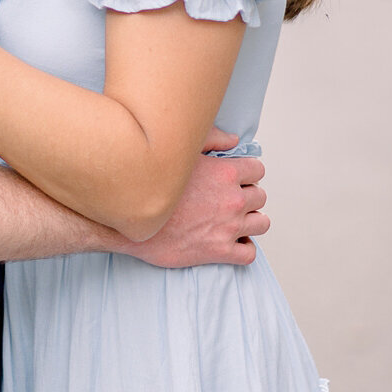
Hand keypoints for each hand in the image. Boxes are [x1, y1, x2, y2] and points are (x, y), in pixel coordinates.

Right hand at [112, 129, 268, 267]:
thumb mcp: (179, 151)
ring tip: (233, 220)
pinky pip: (249, 253)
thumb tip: (234, 140)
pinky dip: (244, 248)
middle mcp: (232, 199)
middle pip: (260, 196)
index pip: (257, 170)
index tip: (234, 179)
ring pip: (261, 223)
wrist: (129, 222)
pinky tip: (230, 242)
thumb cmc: (150, 185)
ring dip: (249, 221)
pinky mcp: (219, 251)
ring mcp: (228, 227)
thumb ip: (211, 139)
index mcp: (226, 172)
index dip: (246, 174)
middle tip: (228, 199)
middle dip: (247, 196)